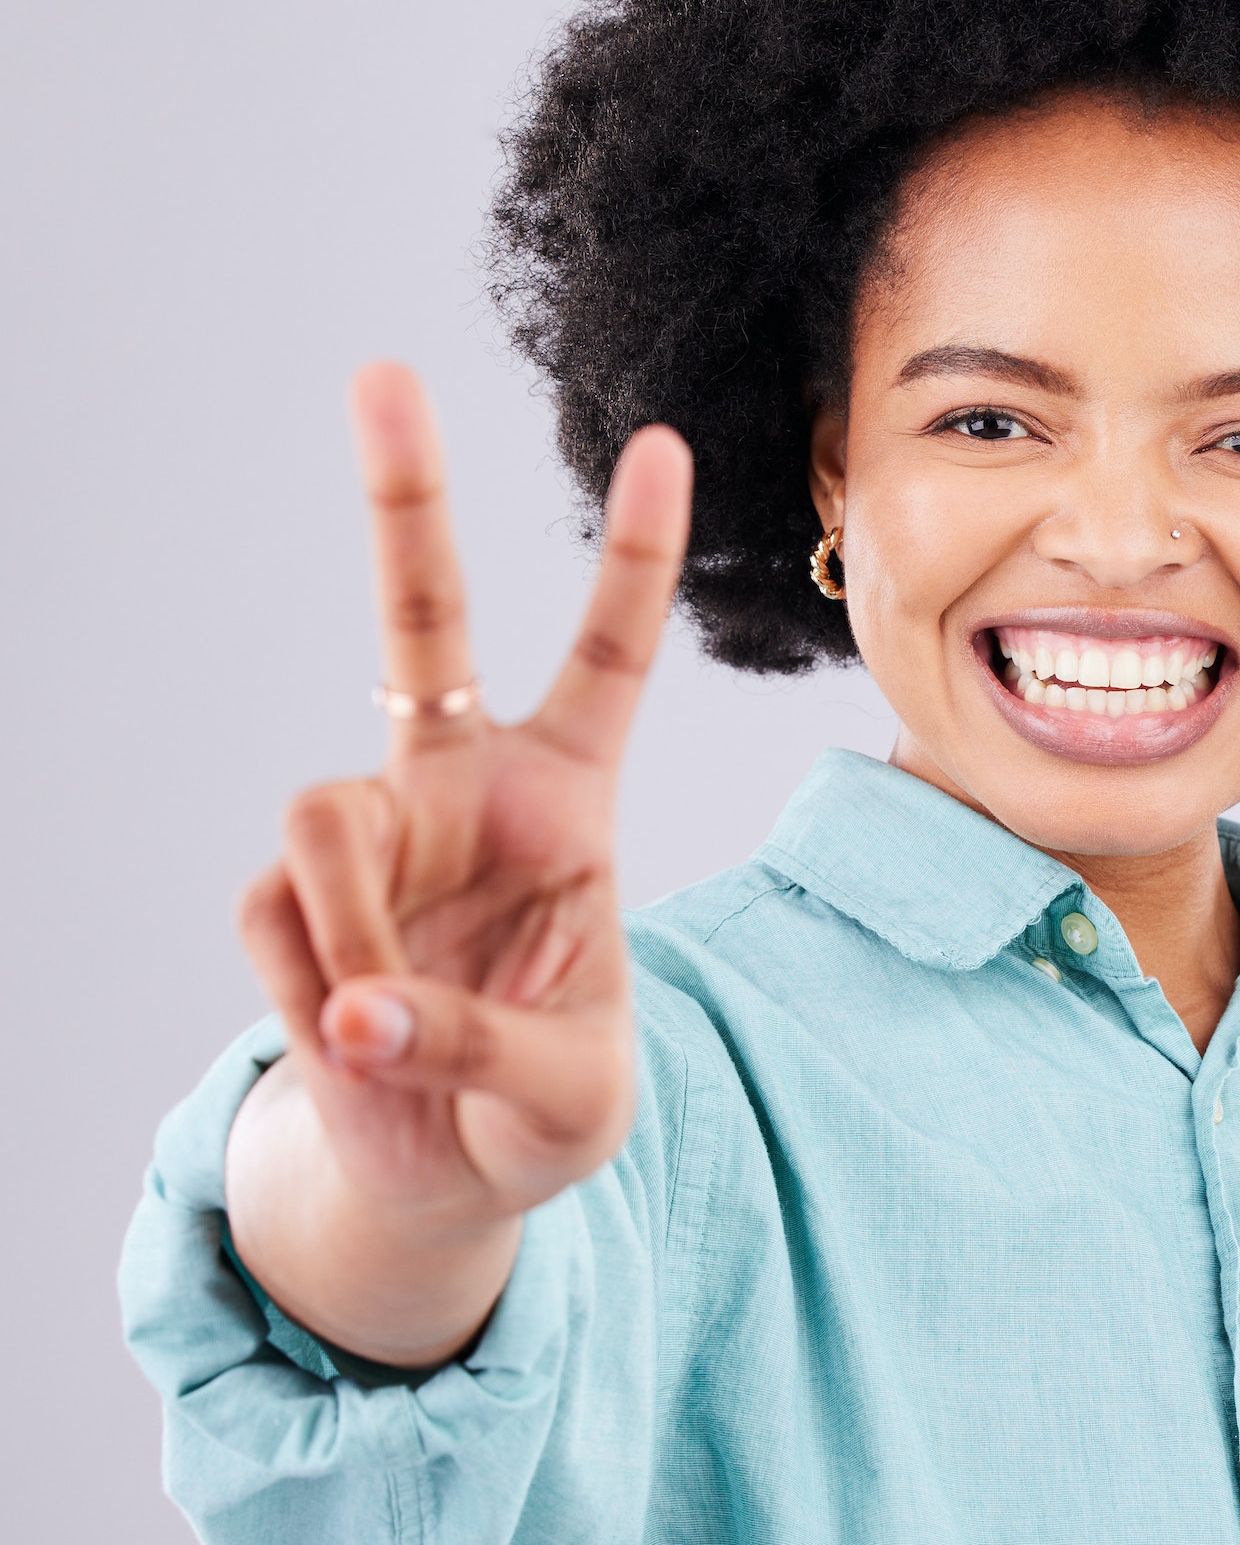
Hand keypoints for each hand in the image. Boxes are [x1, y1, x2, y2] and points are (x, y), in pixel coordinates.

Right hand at [229, 365, 689, 1317]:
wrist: (451, 1172)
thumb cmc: (550, 1106)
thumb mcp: (572, 1097)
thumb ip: (477, 1046)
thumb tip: (354, 1014)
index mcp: (570, 796)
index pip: (608, 656)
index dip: (633, 554)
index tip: (661, 441)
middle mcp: (464, 787)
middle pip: (423, 618)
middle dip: (406, 498)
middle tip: (383, 372)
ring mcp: (371, 834)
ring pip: (321, 815)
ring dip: (352, 930)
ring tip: (384, 1023)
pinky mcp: (290, 898)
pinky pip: (273, 918)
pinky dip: (309, 995)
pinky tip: (350, 1041)